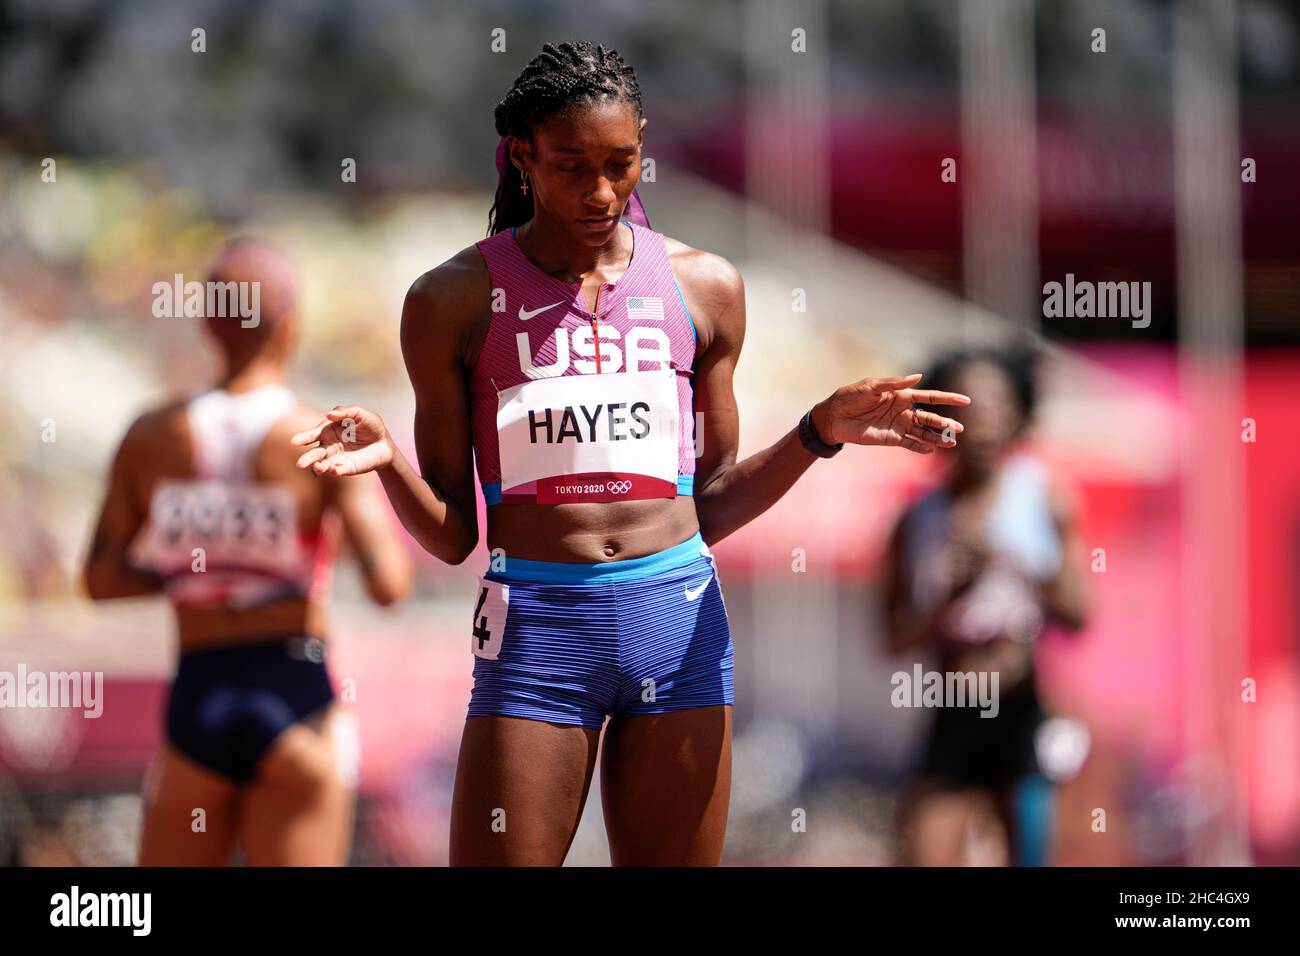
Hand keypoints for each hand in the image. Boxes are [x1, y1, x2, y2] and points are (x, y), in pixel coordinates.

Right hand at [291, 405, 393, 476]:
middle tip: (300, 464)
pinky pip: (337, 471)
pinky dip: (335, 471)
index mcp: (328, 431)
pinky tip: (336, 469)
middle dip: (307, 458)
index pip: (313, 435)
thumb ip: (346, 412)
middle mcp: (328, 446)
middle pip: (314, 453)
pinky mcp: (346, 468)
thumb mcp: (361, 414)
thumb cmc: (370, 425)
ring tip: (319, 467)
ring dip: (318, 467)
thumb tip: (329, 414)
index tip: (294, 441)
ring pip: (322, 465)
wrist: (384, 443)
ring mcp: (336, 459)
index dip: (303, 438)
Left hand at [813, 372, 969, 454]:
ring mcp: (898, 426)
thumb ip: (894, 383)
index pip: (930, 396)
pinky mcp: (890, 439)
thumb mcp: (871, 386)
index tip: (966, 401)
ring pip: (923, 432)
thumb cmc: (850, 397)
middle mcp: (904, 411)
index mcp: (902, 395)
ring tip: (951, 443)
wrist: (833, 416)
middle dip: (944, 423)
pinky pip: (908, 443)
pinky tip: (930, 450)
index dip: (948, 398)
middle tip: (959, 429)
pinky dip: (919, 447)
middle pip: (929, 418)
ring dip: (937, 437)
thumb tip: (919, 376)